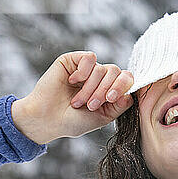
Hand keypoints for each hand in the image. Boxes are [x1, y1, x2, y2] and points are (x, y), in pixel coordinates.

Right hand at [11, 51, 133, 143]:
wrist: (47, 120)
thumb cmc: (73, 121)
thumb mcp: (102, 118)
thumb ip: (119, 107)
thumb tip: (130, 94)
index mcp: (109, 90)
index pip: (126, 79)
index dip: (122, 86)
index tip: (110, 99)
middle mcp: (100, 78)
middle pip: (116, 72)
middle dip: (105, 90)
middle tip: (91, 105)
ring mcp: (87, 69)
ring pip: (101, 69)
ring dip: (90, 88)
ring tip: (77, 101)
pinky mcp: (72, 61)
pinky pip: (89, 58)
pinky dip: (83, 71)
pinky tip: (73, 81)